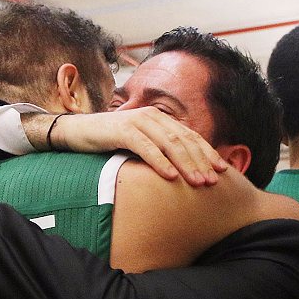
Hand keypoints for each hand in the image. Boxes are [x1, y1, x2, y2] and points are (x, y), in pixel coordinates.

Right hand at [50, 108, 228, 184]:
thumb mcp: (138, 144)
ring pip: (168, 144)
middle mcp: (152, 117)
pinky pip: (146, 147)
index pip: (189, 136)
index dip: (207, 153)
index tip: (221, 171)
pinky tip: (170, 176)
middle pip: (183, 140)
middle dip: (200, 161)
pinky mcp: (122, 130)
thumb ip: (158, 149)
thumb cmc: (109, 141)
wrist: (76, 131)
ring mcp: (137, 122)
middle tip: (212, 181)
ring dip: (185, 164)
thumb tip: (180, 169)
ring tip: (197, 181)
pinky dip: (159, 162)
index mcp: (160, 119)